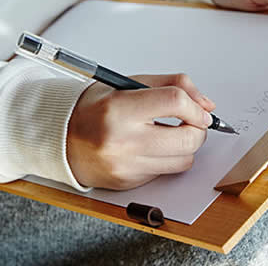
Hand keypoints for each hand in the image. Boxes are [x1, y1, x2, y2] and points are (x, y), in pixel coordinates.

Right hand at [66, 74, 215, 189]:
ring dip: (185, 147)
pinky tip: (150, 148)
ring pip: (183, 161)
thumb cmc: (95, 109)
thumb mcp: (129, 84)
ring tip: (170, 135)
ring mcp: (126, 166)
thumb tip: (206, 105)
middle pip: (187, 139)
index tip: (199, 109)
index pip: (174, 103)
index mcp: (120, 109)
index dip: (195, 106)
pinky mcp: (129, 182)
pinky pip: (165, 173)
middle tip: (191, 122)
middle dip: (198, 129)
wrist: (61, 138)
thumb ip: (171, 85)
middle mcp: (122, 141)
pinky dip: (165, 160)